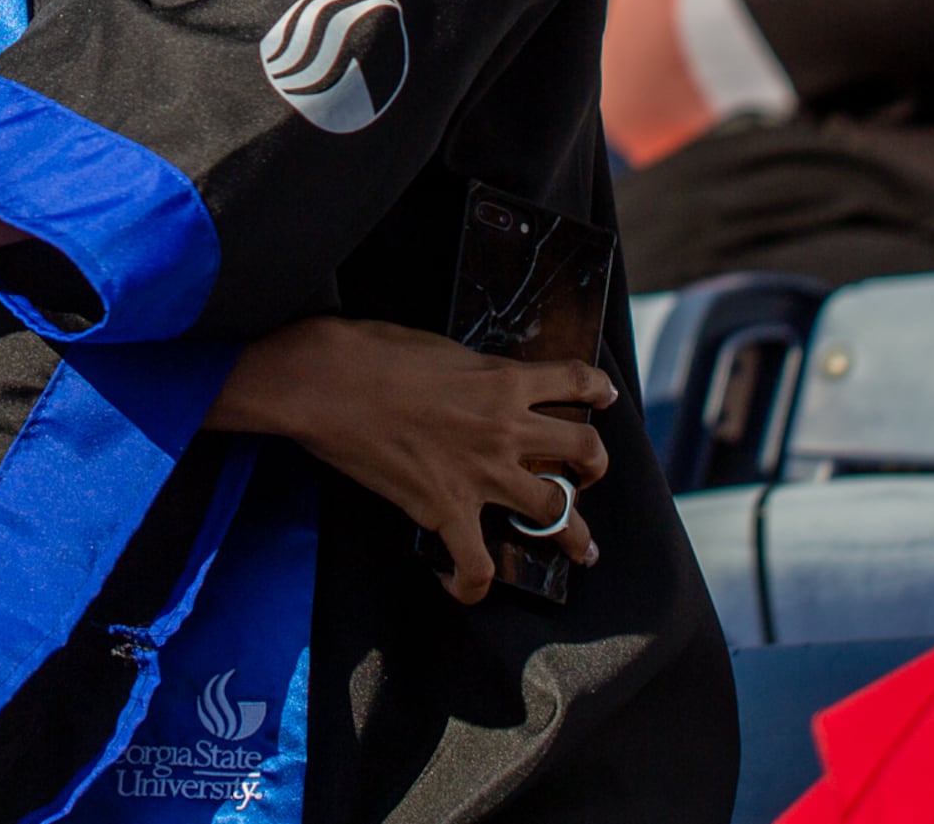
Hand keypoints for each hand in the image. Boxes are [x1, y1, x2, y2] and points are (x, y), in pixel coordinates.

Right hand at [216, 318, 610, 603]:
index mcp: (504, 380)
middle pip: (584, 450)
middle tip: (588, 478)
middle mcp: (506, 428)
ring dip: (575, 535)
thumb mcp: (440, 346)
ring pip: (555, 512)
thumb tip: (479, 384)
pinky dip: (472, 584)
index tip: (605, 395)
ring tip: (582, 551)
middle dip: (595, 468)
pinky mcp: (445, 510)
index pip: (575, 379)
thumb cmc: (371, 351)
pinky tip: (464, 586)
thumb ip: (474, 371)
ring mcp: (480, 474)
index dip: (598, 388)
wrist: (327, 382)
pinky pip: (477, 565)